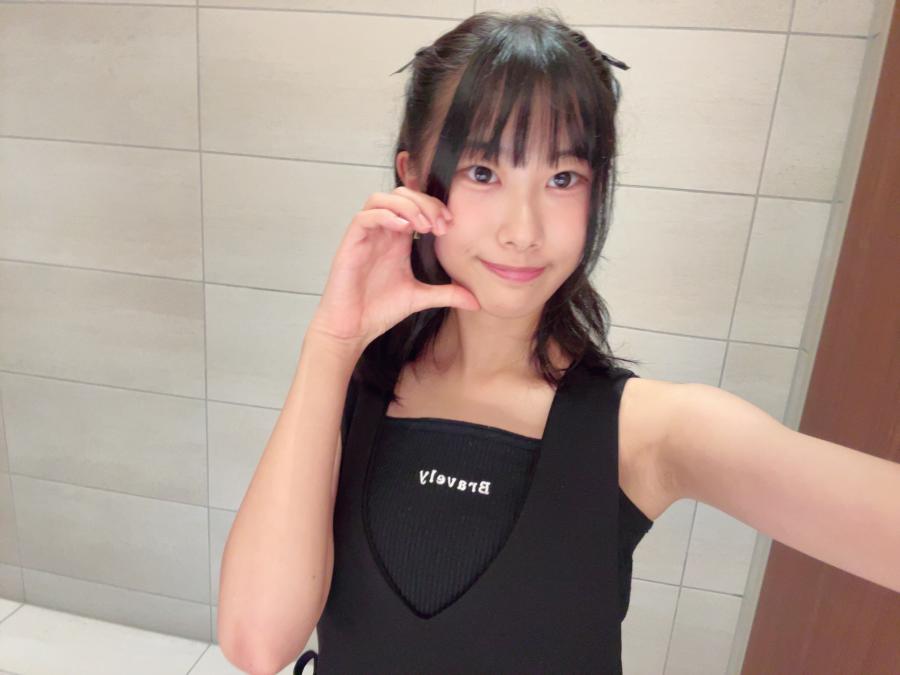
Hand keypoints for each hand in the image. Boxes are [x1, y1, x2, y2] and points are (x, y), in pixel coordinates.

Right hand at [307, 186, 479, 351]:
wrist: (352, 329)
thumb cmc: (378, 310)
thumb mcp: (421, 298)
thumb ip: (447, 294)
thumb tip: (477, 301)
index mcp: (397, 239)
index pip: (415, 205)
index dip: (434, 207)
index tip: (449, 225)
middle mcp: (381, 232)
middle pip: (400, 195)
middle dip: (424, 203)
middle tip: (440, 224)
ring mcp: (365, 236)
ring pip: (380, 199)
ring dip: (406, 206)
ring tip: (423, 226)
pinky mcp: (351, 244)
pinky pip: (364, 217)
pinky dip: (385, 216)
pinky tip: (403, 230)